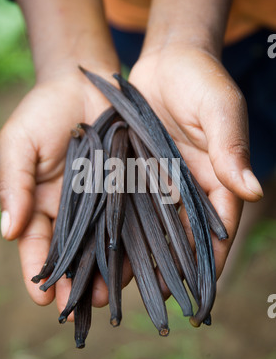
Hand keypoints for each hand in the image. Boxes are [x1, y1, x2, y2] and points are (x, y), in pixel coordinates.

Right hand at [0, 69, 130, 315]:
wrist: (85, 84)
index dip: (37, 272)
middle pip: (73, 255)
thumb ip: (14, 183)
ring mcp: (104, 204)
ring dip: (108, 272)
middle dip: (77, 282)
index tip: (44, 298)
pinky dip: (137, 243)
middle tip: (86, 305)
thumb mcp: (20, 143)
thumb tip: (9, 229)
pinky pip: (134, 221)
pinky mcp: (131, 192)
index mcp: (41, 204)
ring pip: (105, 246)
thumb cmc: (44, 111)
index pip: (35, 246)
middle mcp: (74, 212)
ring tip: (114, 296)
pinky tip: (144, 262)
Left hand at [128, 44, 262, 287]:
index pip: (218, 226)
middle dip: (173, 267)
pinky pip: (128, 205)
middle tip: (157, 298)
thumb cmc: (200, 79)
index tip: (198, 288)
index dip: (211, 257)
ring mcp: (161, 183)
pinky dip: (120, 227)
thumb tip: (252, 190)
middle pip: (184, 235)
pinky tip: (106, 248)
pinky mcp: (136, 173)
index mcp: (217, 178)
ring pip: (154, 228)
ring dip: (143, 256)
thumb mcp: (220, 108)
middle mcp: (189, 188)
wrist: (166, 59)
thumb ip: (232, 148)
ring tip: (128, 284)